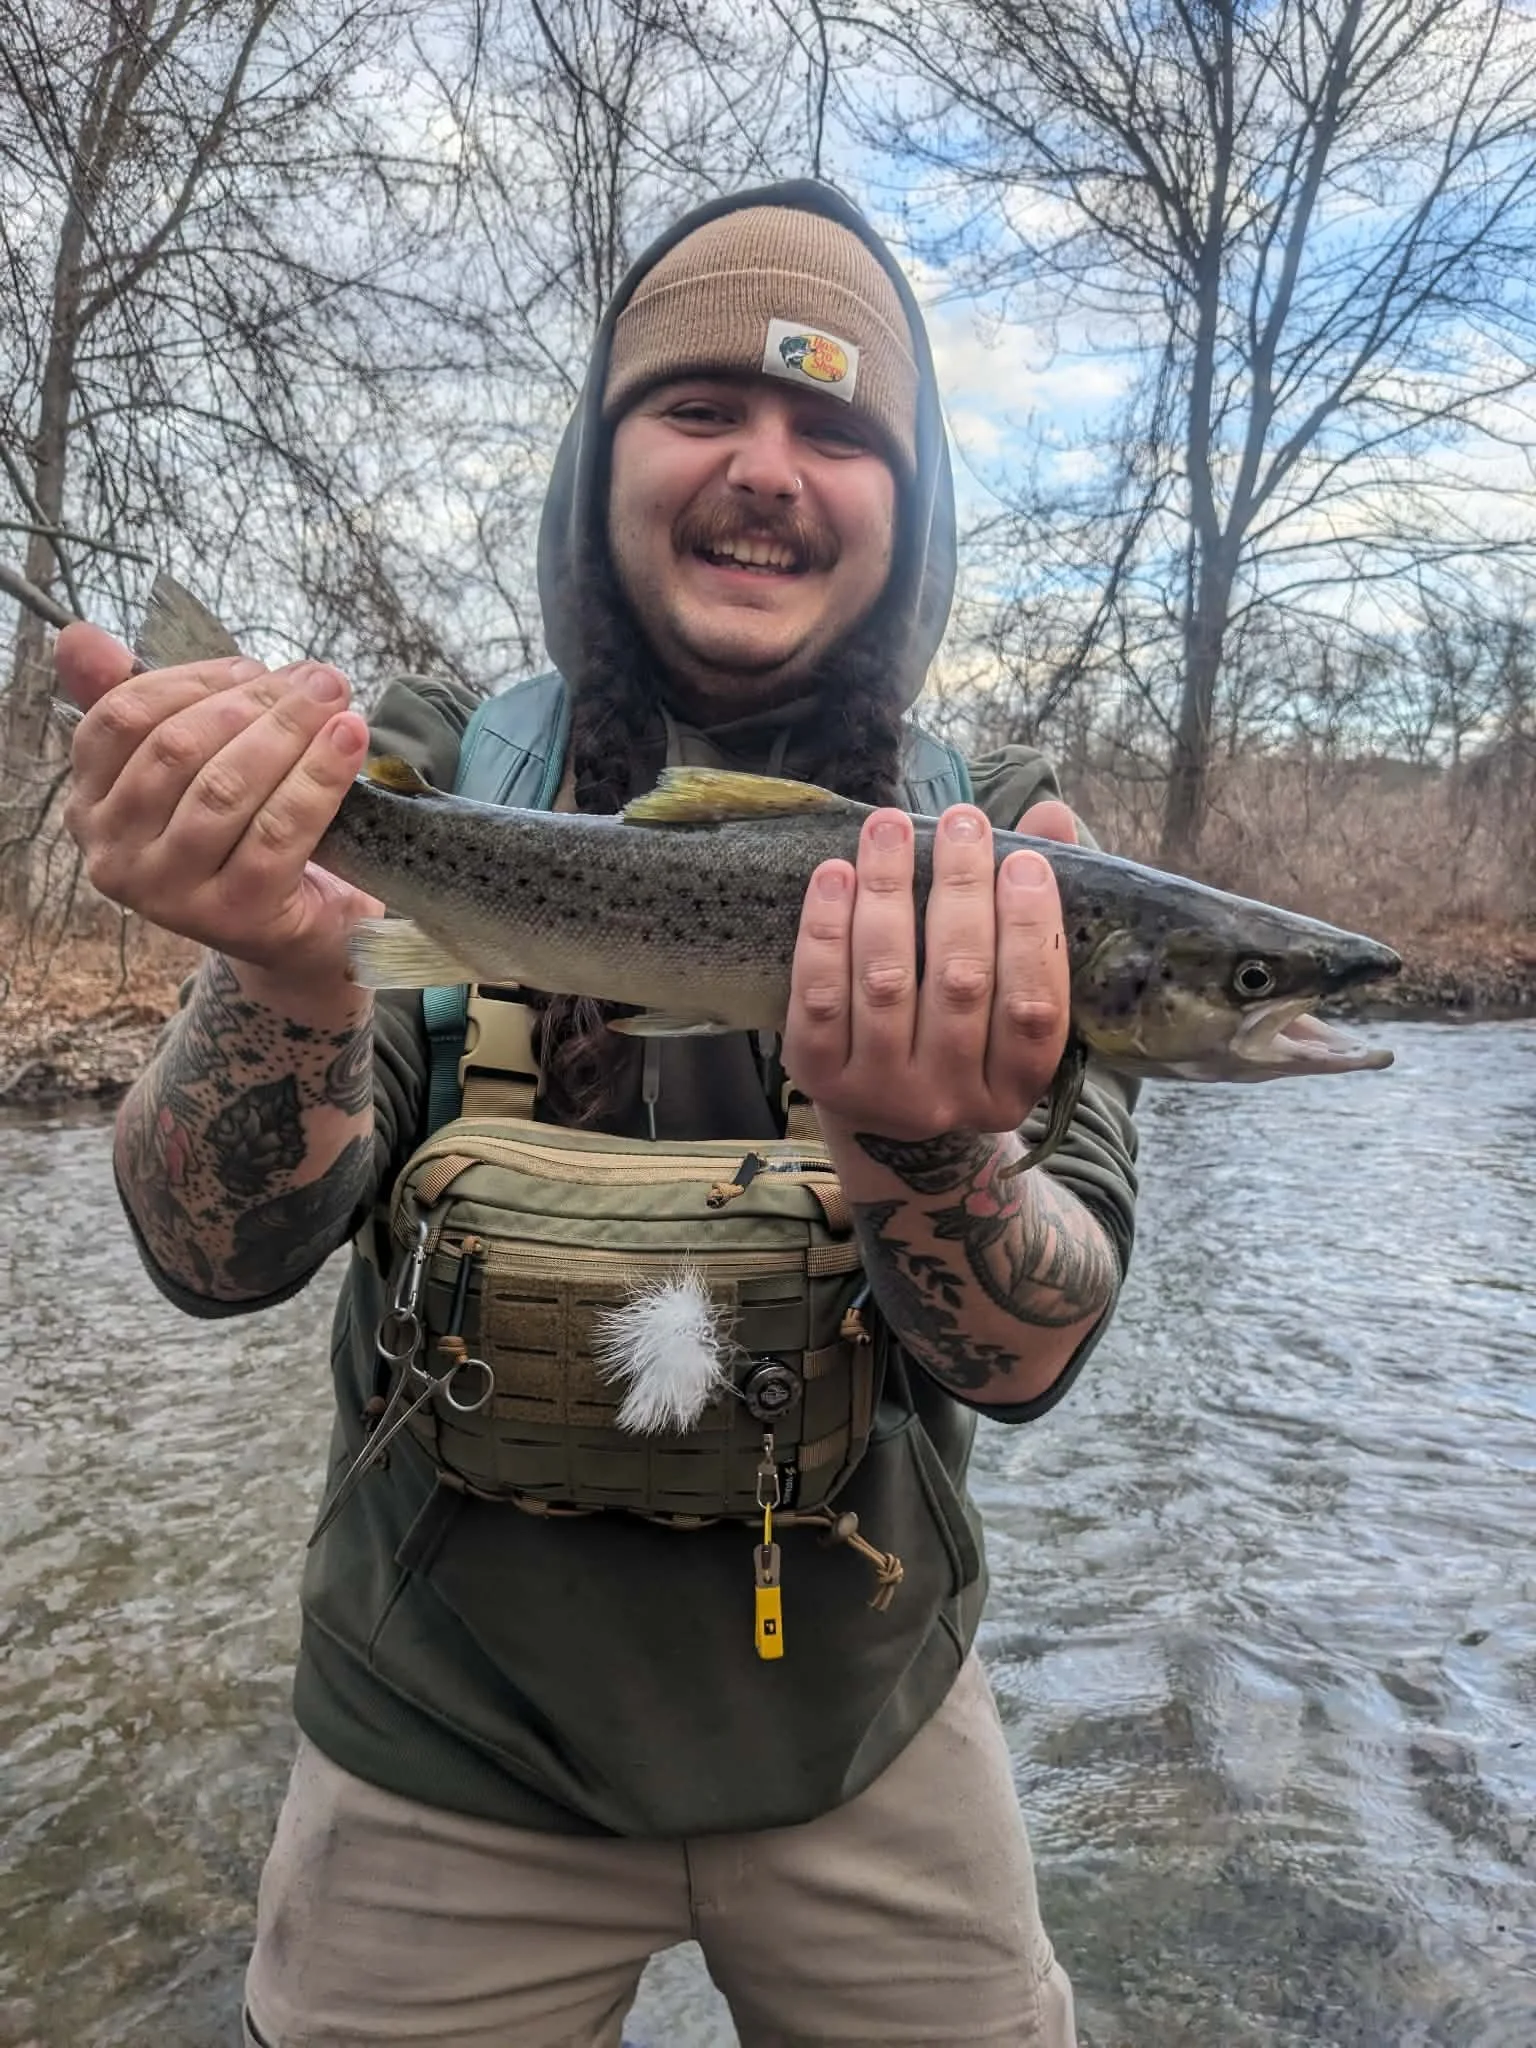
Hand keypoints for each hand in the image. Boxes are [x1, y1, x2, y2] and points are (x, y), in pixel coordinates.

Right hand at [57, 620, 380, 991]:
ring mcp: (168, 893)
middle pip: (178, 749)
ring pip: (225, 788)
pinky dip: (319, 777)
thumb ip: (145, 704)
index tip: (255, 669)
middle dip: (255, 702)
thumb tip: (81, 636)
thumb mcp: (195, 769)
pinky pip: (277, 832)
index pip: (122, 718)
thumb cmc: (244, 835)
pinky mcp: (232, 917)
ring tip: (336, 702)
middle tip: (318, 681)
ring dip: (288, 732)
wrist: (300, 931)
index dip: (192, 680)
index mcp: (91, 805)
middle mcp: (114, 854)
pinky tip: (348, 741)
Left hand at [781, 798, 1078, 1141]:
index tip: (1024, 861)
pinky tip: (834, 874)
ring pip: (886, 982)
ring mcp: (879, 1091)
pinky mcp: (818, 1075)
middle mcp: (949, 1099)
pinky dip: (825, 930)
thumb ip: (1038, 908)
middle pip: (960, 983)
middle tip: (960, 822)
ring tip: (890, 827)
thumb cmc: (963, 1034)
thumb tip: (1051, 817)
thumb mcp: (1011, 992)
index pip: (1034, 1009)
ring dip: (887, 893)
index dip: (1032, 932)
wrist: (882, 1117)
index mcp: (1014, 1088)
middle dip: (961, 891)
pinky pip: (820, 996)